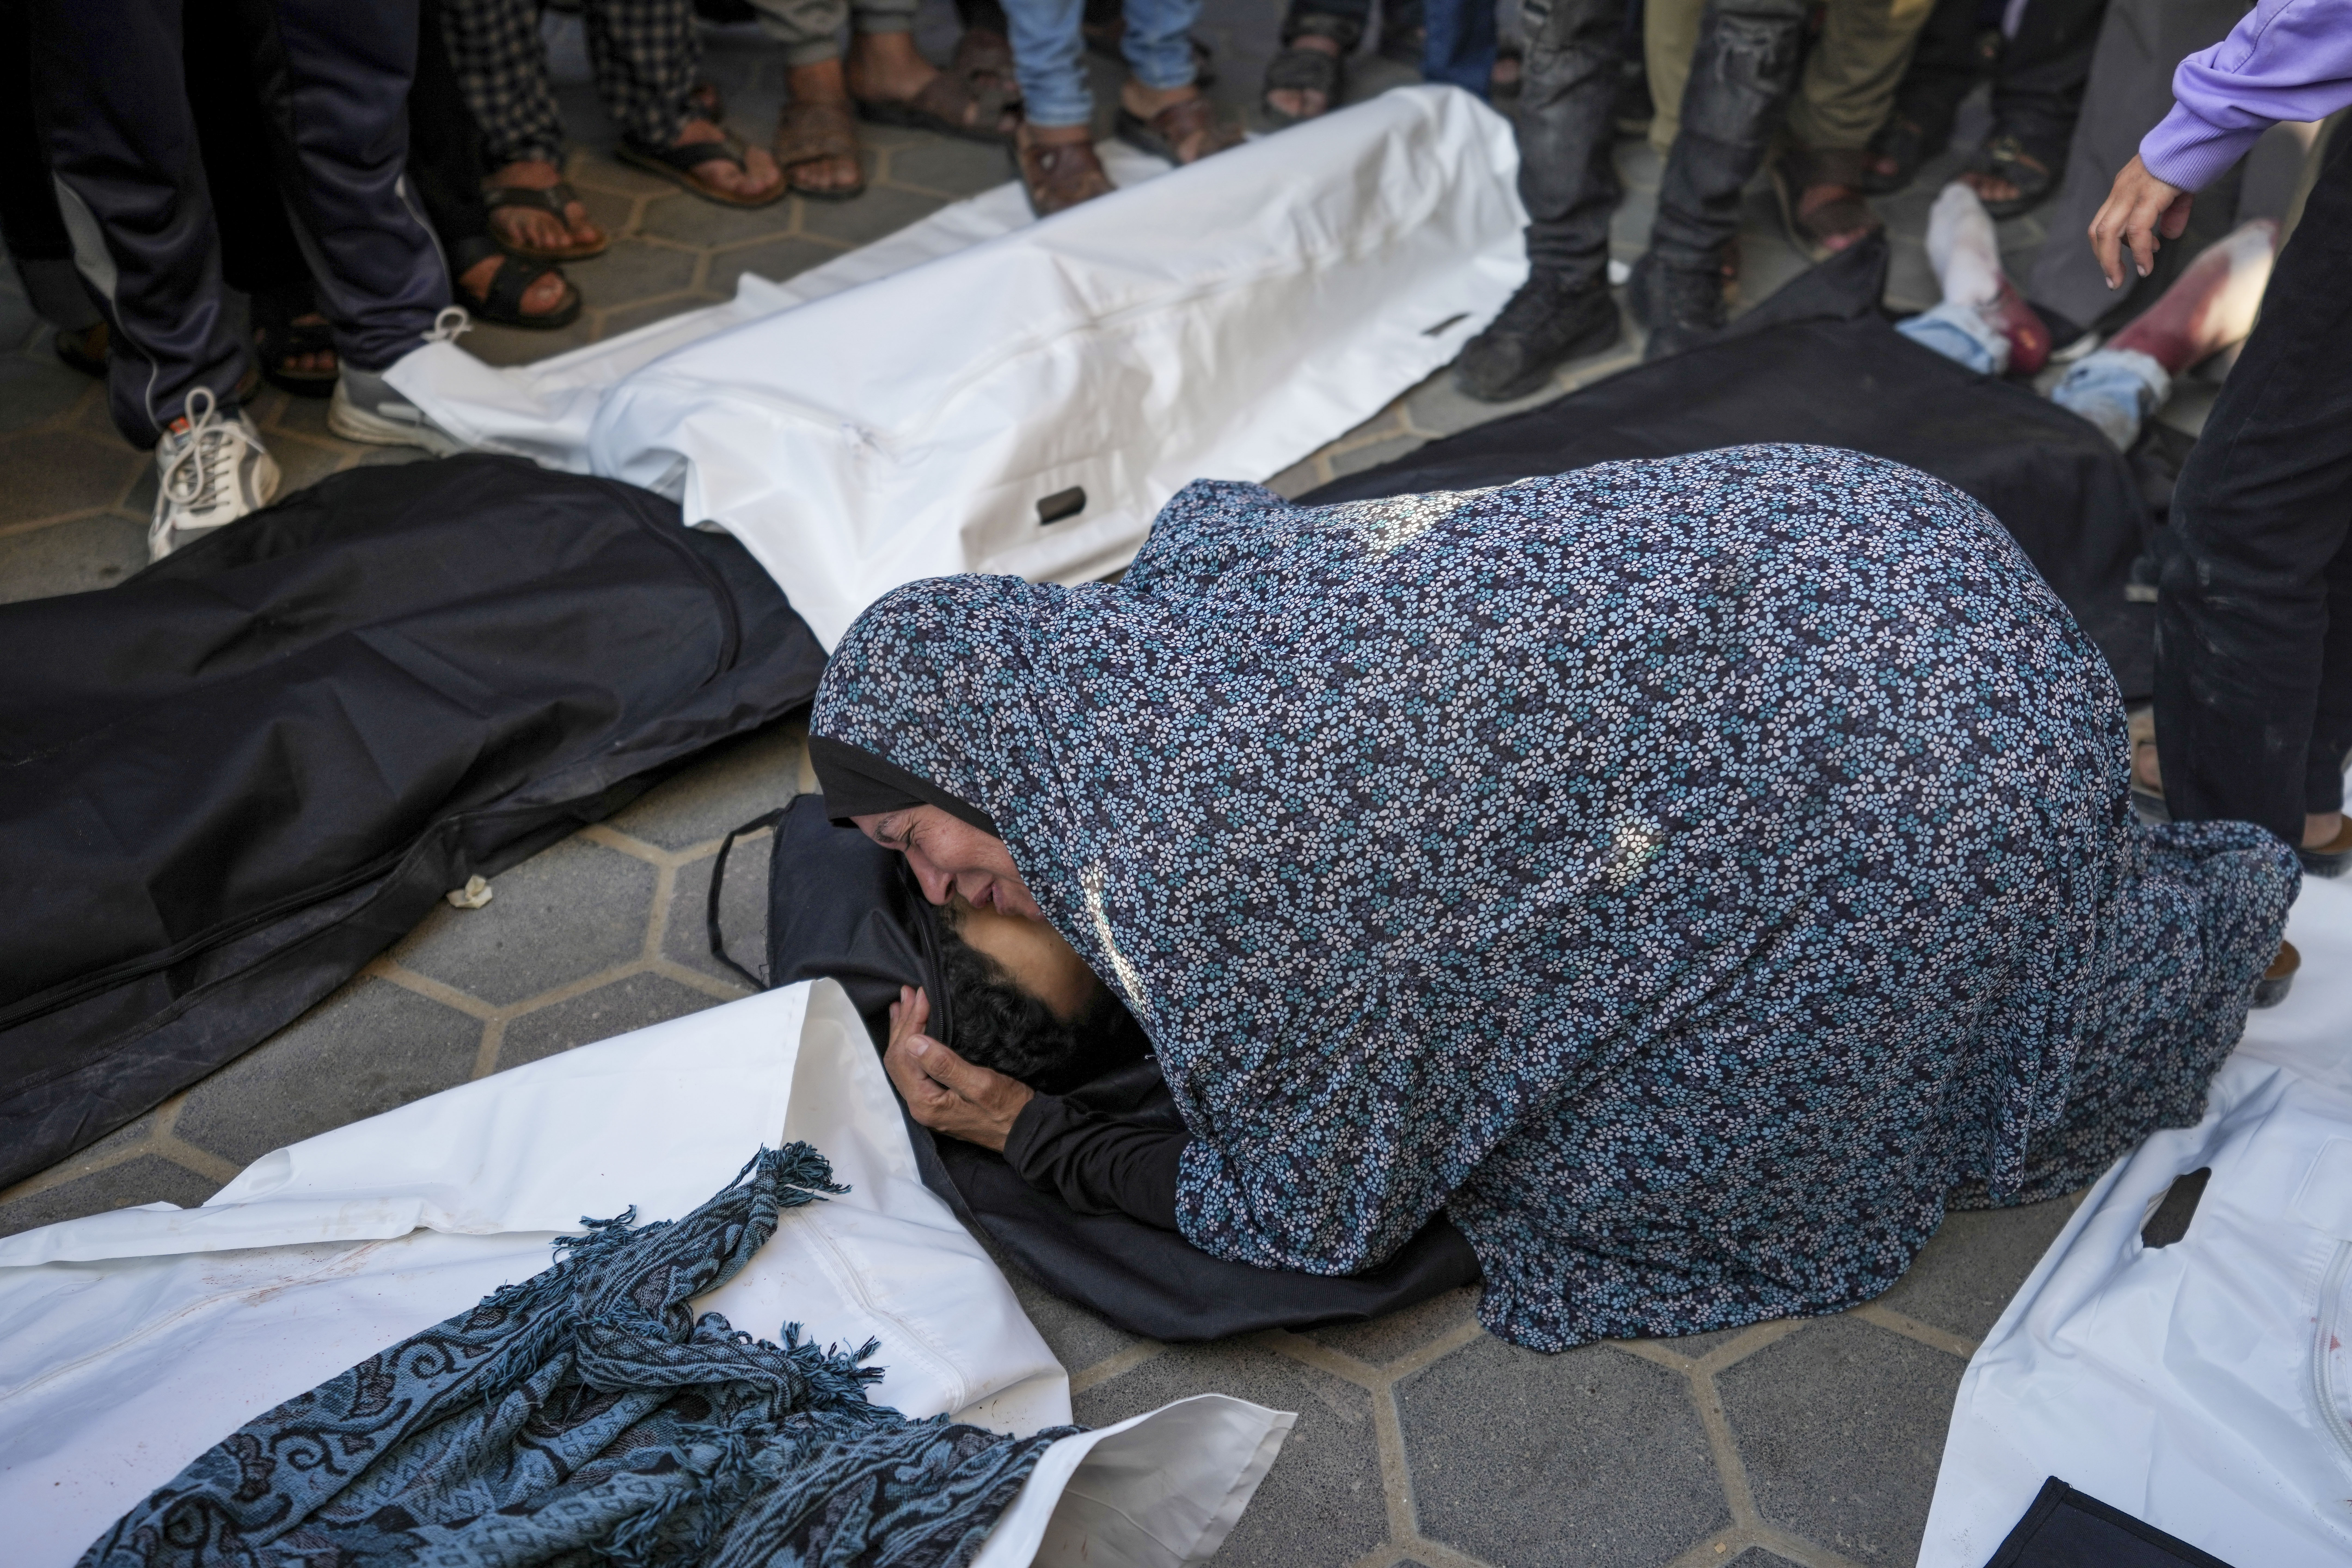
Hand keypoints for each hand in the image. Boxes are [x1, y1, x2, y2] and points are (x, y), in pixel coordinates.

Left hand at [884, 985, 1034, 1150]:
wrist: (1026, 1132)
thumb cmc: (1009, 1110)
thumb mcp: (981, 1084)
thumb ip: (945, 1065)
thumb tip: (914, 1042)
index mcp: (926, 1102)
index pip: (905, 1055)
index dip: (911, 1022)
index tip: (923, 995)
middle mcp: (920, 1105)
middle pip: (898, 1058)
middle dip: (903, 1023)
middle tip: (909, 992)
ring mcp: (927, 1104)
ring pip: (904, 1062)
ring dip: (904, 1032)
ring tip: (904, 1004)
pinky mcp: (937, 1100)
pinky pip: (914, 1068)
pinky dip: (911, 1045)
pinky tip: (914, 1031)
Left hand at [2089, 156, 2191, 288]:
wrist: (2203, 130)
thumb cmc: (2193, 157)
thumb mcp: (2178, 189)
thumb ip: (2171, 212)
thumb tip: (2167, 236)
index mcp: (2125, 186)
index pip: (2104, 221)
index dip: (2109, 246)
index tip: (2125, 261)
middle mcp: (2122, 188)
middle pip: (2098, 230)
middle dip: (2103, 259)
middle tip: (2113, 280)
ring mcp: (2133, 189)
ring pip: (2108, 232)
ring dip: (2112, 261)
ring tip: (2123, 279)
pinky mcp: (2150, 192)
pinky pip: (2137, 228)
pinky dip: (2139, 251)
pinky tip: (2146, 265)